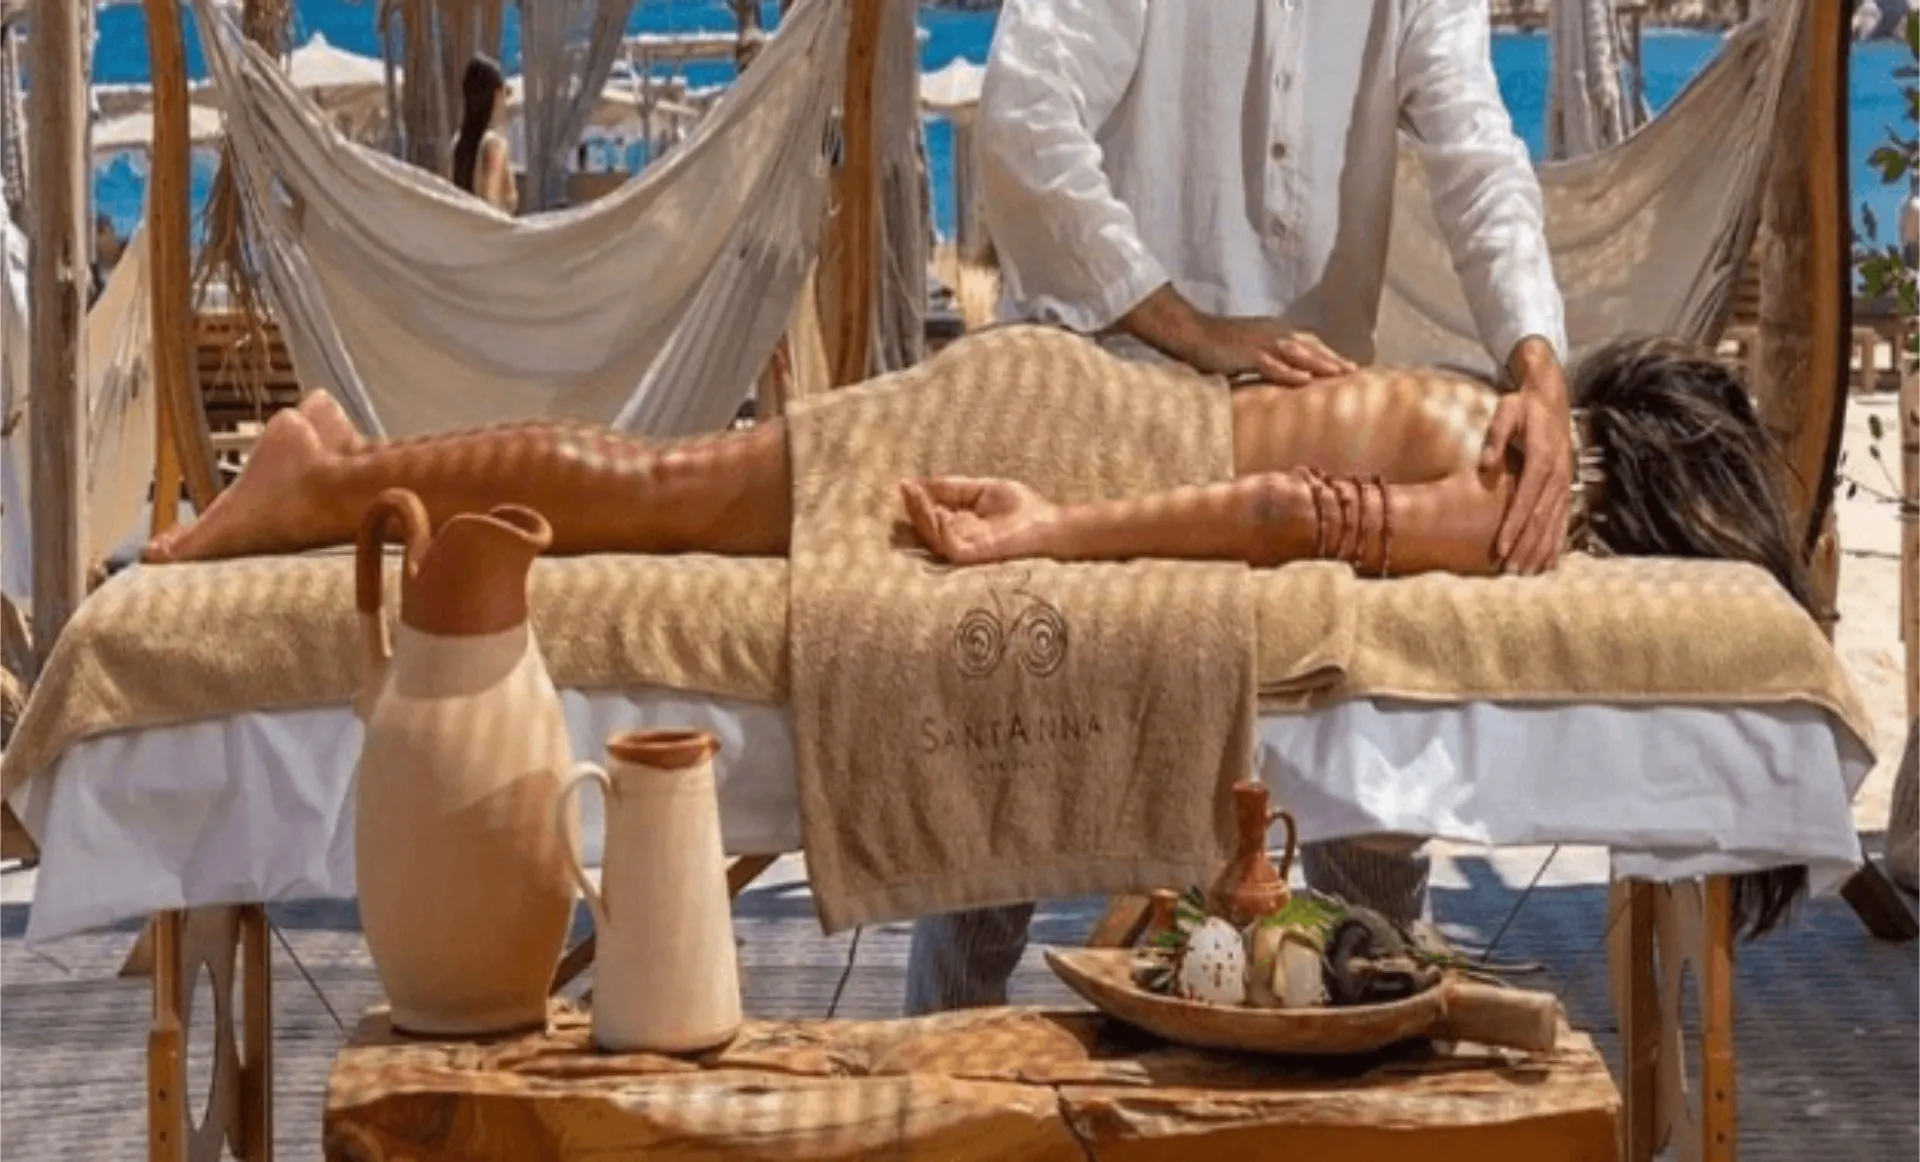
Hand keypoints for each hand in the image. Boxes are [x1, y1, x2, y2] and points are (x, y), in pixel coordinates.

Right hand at [900, 477, 1058, 564]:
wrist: (1050, 523)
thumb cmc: (1024, 508)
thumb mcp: (983, 489)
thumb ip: (954, 487)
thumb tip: (922, 482)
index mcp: (959, 523)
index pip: (929, 514)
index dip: (916, 500)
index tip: (905, 483)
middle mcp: (959, 538)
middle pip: (925, 527)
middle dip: (913, 507)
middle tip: (905, 488)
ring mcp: (966, 549)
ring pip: (932, 538)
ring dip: (921, 517)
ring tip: (917, 496)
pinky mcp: (975, 556)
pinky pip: (950, 547)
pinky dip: (941, 531)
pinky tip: (939, 513)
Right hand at [1191, 318, 1358, 385]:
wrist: (1191, 332)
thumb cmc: (1217, 344)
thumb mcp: (1249, 350)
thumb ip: (1268, 360)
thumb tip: (1283, 376)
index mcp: (1276, 332)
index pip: (1310, 343)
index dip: (1330, 354)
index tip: (1349, 367)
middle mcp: (1274, 333)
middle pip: (1311, 347)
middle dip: (1334, 359)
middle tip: (1356, 372)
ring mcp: (1261, 342)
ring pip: (1298, 353)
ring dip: (1321, 364)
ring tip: (1340, 375)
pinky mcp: (1247, 353)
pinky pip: (1272, 364)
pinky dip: (1289, 372)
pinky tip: (1304, 380)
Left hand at [1480, 339, 1572, 573]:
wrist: (1551, 397)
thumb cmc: (1522, 406)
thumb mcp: (1506, 412)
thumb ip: (1495, 438)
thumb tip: (1485, 465)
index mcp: (1542, 458)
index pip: (1526, 500)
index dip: (1513, 526)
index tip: (1500, 548)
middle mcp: (1558, 474)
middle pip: (1541, 518)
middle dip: (1525, 547)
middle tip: (1509, 571)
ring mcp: (1565, 482)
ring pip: (1554, 523)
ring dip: (1541, 550)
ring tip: (1526, 574)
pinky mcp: (1566, 487)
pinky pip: (1563, 519)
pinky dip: (1556, 542)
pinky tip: (1548, 563)